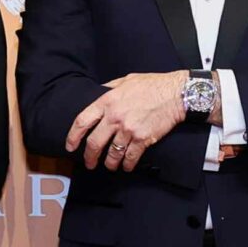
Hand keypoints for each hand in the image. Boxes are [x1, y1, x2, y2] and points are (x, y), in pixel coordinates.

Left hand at [67, 70, 186, 171]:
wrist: (177, 94)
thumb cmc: (153, 85)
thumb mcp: (126, 80)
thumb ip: (110, 88)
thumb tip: (98, 93)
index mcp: (107, 101)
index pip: (82, 121)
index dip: (73, 136)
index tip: (70, 146)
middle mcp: (115, 117)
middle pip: (94, 143)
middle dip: (89, 157)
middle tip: (89, 163)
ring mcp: (128, 129)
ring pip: (112, 153)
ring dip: (109, 163)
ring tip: (110, 165)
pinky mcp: (142, 139)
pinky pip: (130, 157)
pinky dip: (127, 165)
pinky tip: (126, 166)